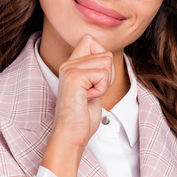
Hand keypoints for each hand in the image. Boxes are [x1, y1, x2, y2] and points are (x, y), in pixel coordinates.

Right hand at [41, 34, 115, 176]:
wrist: (71, 136)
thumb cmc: (82, 117)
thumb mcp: (93, 89)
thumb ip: (97, 71)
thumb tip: (108, 57)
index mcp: (71, 65)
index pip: (90, 40)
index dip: (103, 57)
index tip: (97, 79)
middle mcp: (68, 64)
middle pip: (105, 52)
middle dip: (108, 75)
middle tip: (93, 91)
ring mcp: (70, 69)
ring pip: (106, 61)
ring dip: (105, 82)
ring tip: (90, 95)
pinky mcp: (74, 77)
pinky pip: (102, 74)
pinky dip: (101, 90)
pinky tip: (88, 98)